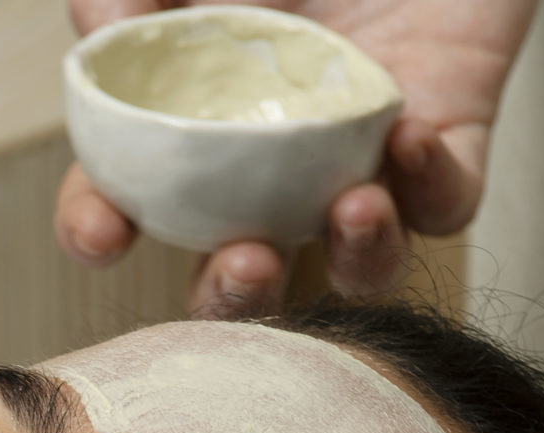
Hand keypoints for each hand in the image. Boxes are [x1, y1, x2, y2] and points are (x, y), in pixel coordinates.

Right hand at [56, 0, 537, 317]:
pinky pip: (445, 205)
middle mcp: (273, 175)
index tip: (104, 231)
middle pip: (242, 278)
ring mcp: (359, 168)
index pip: (128, 204)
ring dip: (351, 261)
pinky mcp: (444, 150)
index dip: (99, 230)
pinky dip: (429, 188)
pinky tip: (409, 135)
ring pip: (355, 270)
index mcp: (197, 131)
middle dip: (234, 295)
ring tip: (351, 207)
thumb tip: (98, 25)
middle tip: (243, 262)